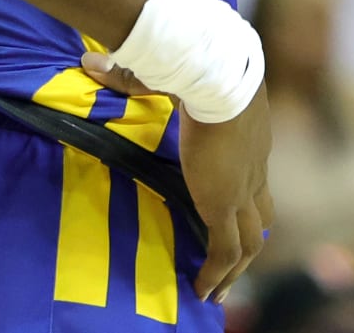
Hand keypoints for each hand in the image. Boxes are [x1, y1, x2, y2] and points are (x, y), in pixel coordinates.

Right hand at [83, 53, 273, 303]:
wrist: (218, 72)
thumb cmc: (196, 67)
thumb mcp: (168, 75)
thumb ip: (131, 74)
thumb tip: (92, 62)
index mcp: (246, 138)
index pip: (252, 176)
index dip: (243, 196)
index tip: (233, 212)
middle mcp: (253, 167)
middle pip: (262, 214)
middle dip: (249, 242)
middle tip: (233, 264)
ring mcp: (243, 188)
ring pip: (251, 240)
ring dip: (237, 267)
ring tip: (219, 290)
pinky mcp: (225, 204)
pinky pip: (225, 251)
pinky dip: (217, 273)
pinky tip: (205, 292)